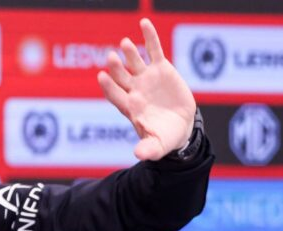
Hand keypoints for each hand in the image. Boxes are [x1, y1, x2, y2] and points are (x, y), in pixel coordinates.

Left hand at [97, 18, 196, 160]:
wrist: (180, 127)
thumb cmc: (164, 137)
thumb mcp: (157, 146)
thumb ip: (148, 149)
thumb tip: (139, 155)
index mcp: (129, 107)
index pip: (115, 95)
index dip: (108, 87)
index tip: (101, 76)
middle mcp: (133, 90)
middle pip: (121, 77)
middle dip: (116, 69)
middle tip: (110, 58)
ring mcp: (145, 78)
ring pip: (134, 62)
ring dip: (130, 53)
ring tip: (125, 43)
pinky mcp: (161, 68)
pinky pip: (153, 50)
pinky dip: (149, 37)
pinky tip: (144, 23)